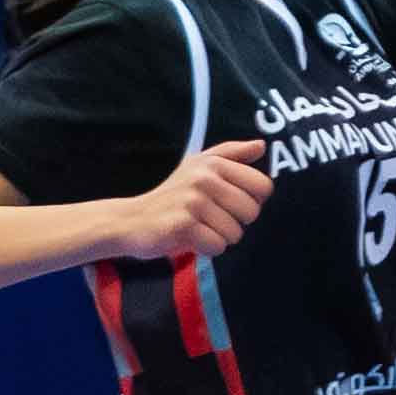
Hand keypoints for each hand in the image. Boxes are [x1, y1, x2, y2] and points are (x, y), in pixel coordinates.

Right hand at [117, 139, 271, 260]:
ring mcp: (193, 202)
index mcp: (213, 163)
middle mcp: (204, 179)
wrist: (132, 219)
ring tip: (200, 228)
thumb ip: (232, 154)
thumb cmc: (172, 194)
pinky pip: (218, 246)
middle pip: (252, 212)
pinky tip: (192, 239)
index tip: (231, 203)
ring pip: (235, 232)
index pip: (263, 186)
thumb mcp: (198, 166)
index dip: (252, 200)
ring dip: (220, 237)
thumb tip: (261, 145)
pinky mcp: (183, 225)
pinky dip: (208, 249)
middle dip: (236, 222)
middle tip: (212, 219)